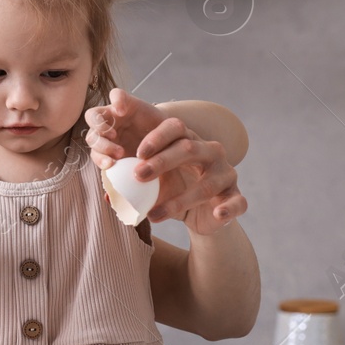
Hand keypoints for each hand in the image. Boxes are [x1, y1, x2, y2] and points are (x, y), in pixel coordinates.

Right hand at [85, 88, 166, 166]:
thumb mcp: (167, 128)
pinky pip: (97, 156)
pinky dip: (101, 160)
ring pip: (92, 137)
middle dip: (101, 127)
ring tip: (118, 156)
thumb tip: (152, 140)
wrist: (161, 151)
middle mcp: (111, 119)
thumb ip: (163, 128)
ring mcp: (105, 137)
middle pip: (93, 116)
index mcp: (124, 106)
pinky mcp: (105, 154)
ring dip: (102, 146)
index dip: (116, 100)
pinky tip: (111, 165)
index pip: (117, 95)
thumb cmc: (162, 135)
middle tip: (114, 136)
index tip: (122, 111)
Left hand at [86, 88, 245, 234]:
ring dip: (180, 199)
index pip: (175, 127)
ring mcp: (226, 174)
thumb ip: (132, 185)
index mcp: (189, 141)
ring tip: (153, 215)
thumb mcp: (154, 185)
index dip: (156, 138)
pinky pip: (237, 202)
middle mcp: (211, 152)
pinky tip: (216, 214)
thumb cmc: (174, 192)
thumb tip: (106, 196)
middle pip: (189, 148)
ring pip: (208, 183)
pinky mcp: (236, 197)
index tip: (136, 152)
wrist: (202, 217)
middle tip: (138, 175)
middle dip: (162, 161)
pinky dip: (228, 208)